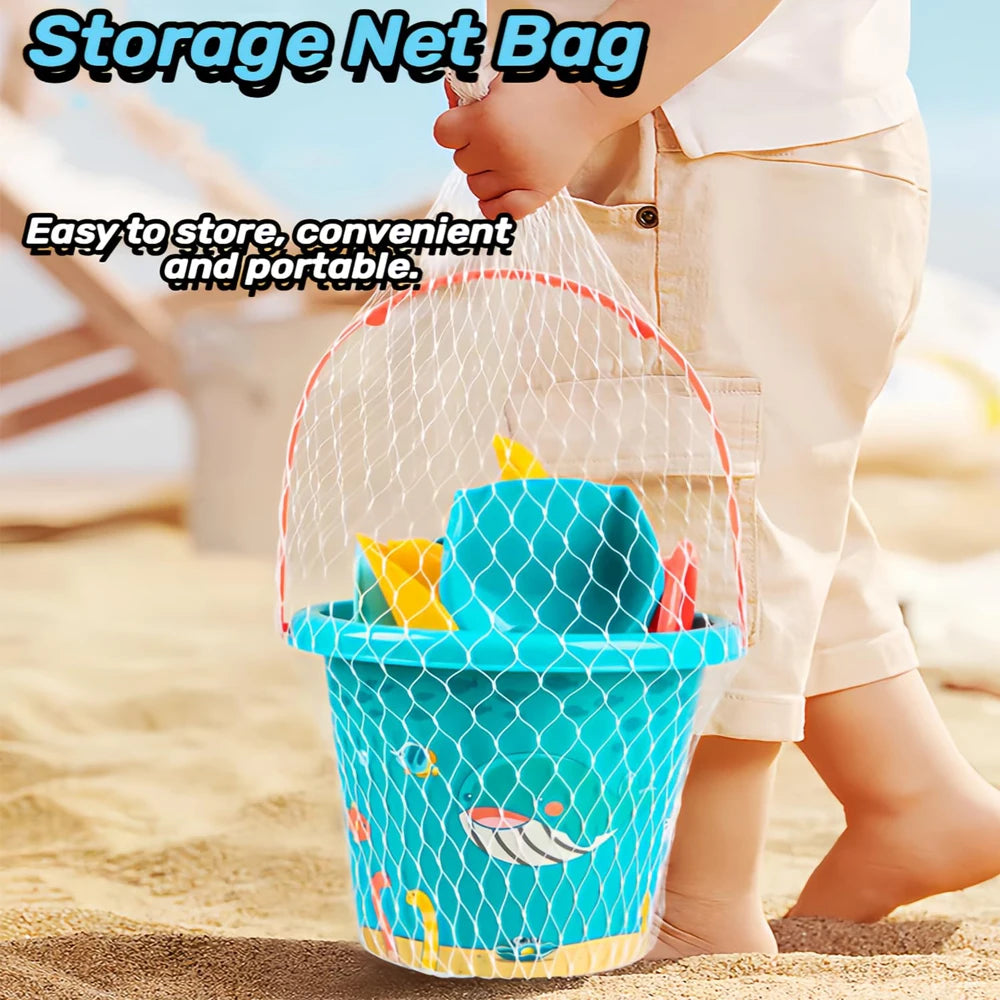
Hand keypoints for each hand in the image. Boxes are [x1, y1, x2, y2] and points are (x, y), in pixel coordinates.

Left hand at [433, 77, 615, 219]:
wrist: (588, 98)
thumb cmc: (546, 84)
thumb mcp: (502, 80)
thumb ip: (473, 99)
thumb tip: (452, 112)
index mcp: (485, 120)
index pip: (442, 135)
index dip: (454, 128)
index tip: (468, 123)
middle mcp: (498, 151)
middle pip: (461, 162)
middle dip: (474, 149)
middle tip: (497, 136)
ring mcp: (517, 175)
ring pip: (477, 189)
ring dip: (485, 176)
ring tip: (505, 159)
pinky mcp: (538, 193)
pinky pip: (502, 213)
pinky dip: (497, 206)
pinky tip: (503, 190)